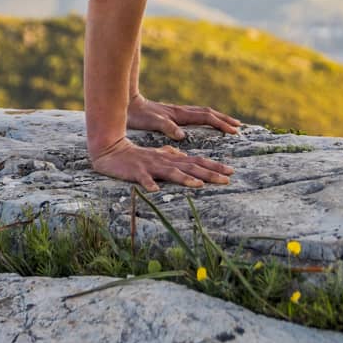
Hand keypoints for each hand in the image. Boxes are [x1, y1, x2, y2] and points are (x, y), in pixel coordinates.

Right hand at [88, 136, 233, 190]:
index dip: (214, 166)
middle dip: (209, 173)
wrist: (111, 151)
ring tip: (199, 184)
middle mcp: (165, 161)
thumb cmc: (136, 156)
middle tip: (227, 179)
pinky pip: (143, 179)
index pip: (197, 161)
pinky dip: (149, 184)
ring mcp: (151, 166)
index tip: (230, 172)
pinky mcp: (136, 172)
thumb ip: (171, 155)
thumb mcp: (157, 155)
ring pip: (171, 172)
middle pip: (190, 166)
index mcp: (171, 158)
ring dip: (185, 178)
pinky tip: (155, 191)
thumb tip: (183, 154)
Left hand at [127, 95, 242, 140]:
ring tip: (228, 124)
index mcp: (180, 115)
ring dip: (217, 118)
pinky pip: (195, 116)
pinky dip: (206, 119)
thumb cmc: (139, 115)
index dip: (221, 124)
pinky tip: (206, 124)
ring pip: (203, 113)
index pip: (206, 118)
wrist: (128, 104)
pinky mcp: (173, 115)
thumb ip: (167, 127)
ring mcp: (178, 113)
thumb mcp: (152, 122)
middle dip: (224, 120)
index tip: (234, 130)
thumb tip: (182, 135)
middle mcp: (181, 112)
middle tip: (239, 127)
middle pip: (208, 113)